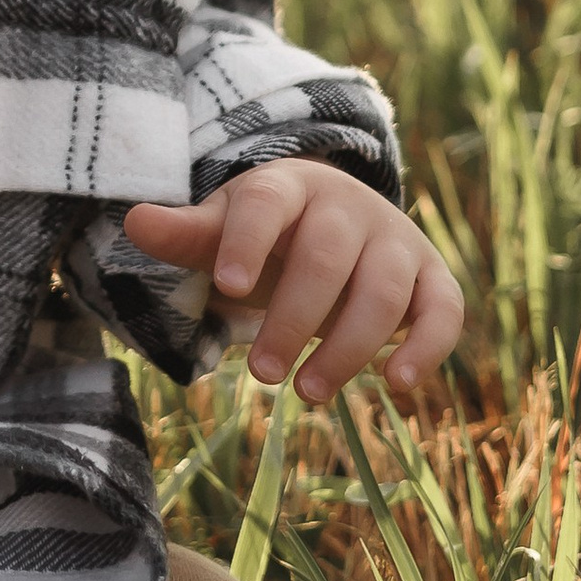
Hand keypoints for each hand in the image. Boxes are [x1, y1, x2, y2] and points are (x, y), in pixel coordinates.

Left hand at [121, 165, 460, 405]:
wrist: (339, 221)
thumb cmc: (269, 235)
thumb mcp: (226, 229)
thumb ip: (188, 233)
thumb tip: (135, 221)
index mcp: (289, 187)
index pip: (267, 205)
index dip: (247, 242)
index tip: (225, 287)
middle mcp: (349, 208)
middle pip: (327, 257)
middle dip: (295, 318)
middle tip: (264, 375)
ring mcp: (396, 241)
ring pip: (384, 290)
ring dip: (349, 346)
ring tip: (308, 394)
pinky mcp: (432, 279)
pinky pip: (444, 310)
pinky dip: (429, 345)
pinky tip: (399, 384)